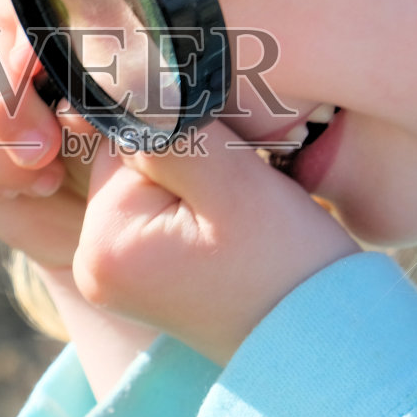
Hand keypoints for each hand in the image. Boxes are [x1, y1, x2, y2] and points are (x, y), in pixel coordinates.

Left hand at [75, 119, 359, 364]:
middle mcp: (90, 263)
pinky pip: (157, 206)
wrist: (325, 337)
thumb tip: (120, 78)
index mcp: (101, 243)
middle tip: (239, 198)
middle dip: (185, 156)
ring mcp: (112, 274)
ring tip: (237, 220)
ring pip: (147, 176)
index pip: (121, 133)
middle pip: (128, 156)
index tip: (230, 171)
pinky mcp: (140, 276)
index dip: (183, 130)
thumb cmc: (288, 263)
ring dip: (194, 176)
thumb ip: (170, 126)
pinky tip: (227, 230)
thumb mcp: (232, 184)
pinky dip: (195, 202)